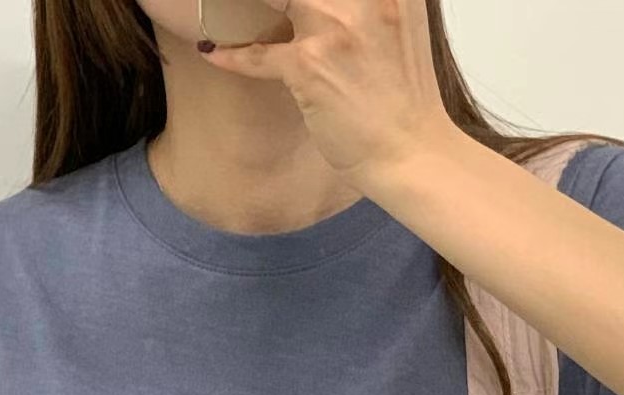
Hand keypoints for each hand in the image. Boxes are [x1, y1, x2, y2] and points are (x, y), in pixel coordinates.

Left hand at [197, 0, 454, 190]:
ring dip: (242, 6)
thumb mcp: (398, 26)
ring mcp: (335, 27)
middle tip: (256, 5)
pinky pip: (256, 54)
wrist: (411, 151)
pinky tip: (213, 51)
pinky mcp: (309, 65)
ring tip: (225, 9)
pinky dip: (231, 55)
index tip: (283, 1)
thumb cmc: (404, 99)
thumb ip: (365, 4)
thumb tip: (318, 5)